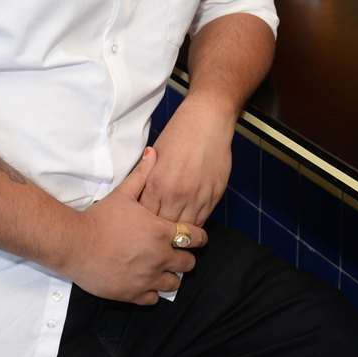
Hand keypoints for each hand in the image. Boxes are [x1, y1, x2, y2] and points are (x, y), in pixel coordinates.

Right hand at [66, 147, 205, 304]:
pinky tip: (146, 281)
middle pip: (189, 263)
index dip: (197, 236)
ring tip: (162, 268)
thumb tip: (154, 152)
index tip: (193, 237)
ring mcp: (148, 278)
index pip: (196, 237)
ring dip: (172, 275)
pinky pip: (155, 298)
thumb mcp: (123, 193)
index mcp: (162, 232)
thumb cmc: (100, 218)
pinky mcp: (134, 294)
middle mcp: (160, 257)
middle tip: (175, 253)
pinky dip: (154, 291)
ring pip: (175, 283)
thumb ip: (143, 174)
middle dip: (185, 257)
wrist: (74, 244)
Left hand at [140, 98, 234, 225]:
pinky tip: (190, 223)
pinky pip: (202, 219)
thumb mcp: (155, 157)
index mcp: (156, 184)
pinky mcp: (214, 196)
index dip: (145, 223)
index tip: (144, 226)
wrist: (206, 121)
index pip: (147, 217)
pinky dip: (195, 223)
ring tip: (174, 234)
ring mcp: (196, 197)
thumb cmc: (178, 134)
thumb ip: (148, 180)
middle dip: (160, 233)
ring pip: (185, 228)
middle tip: (158, 235)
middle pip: (164, 227)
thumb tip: (144, 200)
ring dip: (179, 232)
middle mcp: (175, 195)